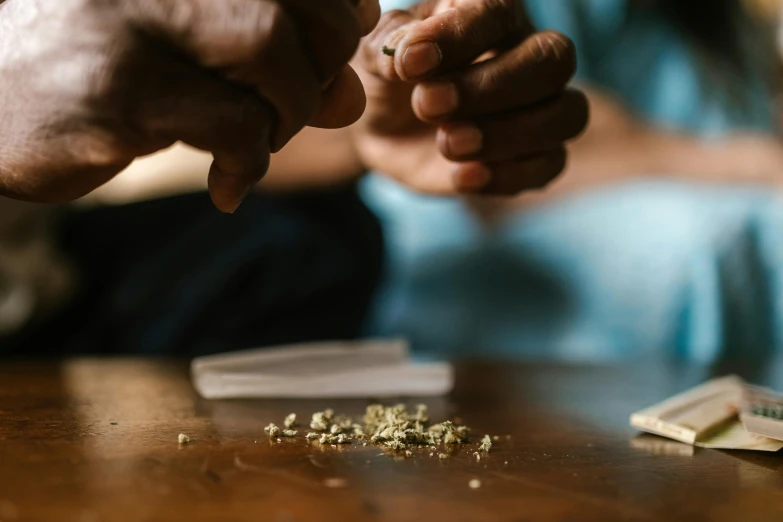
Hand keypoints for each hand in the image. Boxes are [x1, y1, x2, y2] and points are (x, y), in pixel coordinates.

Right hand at [0, 0, 379, 211]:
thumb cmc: (101, 71)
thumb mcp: (197, 59)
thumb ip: (279, 68)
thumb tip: (351, 98)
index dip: (340, 7)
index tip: (337, 45)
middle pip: (300, 3)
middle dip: (324, 65)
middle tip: (293, 108)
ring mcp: (134, 15)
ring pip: (273, 49)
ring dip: (289, 113)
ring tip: (258, 144)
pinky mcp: (118, 85)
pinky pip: (233, 122)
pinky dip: (251, 162)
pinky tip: (227, 184)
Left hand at [351, 0, 588, 195]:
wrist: (382, 129)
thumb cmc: (387, 75)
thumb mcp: (375, 53)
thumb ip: (390, 47)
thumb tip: (408, 54)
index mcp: (491, 14)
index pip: (497, 12)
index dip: (458, 37)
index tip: (410, 64)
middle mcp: (529, 54)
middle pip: (553, 60)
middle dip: (491, 88)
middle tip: (427, 106)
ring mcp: (541, 108)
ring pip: (567, 114)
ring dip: (507, 134)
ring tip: (448, 143)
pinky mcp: (535, 157)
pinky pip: (549, 165)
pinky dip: (507, 175)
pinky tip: (461, 177)